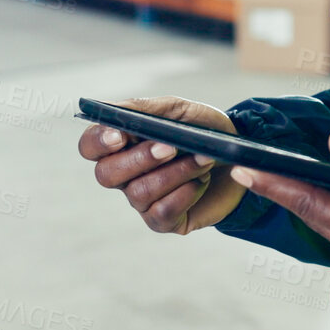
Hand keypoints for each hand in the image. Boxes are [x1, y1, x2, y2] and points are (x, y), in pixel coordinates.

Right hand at [78, 96, 243, 234]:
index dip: (98, 142)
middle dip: (140, 159)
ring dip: (174, 173)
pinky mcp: (164, 221)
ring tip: (203, 159)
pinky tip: (200, 182)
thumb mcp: (178, 110)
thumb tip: (112, 110)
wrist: (239, 156)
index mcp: (122, 144)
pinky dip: (184, 194)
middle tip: (170, 147)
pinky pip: (161, 212)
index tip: (119, 135)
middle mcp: (126, 175)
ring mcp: (142, 201)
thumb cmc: (203, 130)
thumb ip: (143, 109)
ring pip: (139, 193)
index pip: (90, 146)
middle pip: (106, 174)